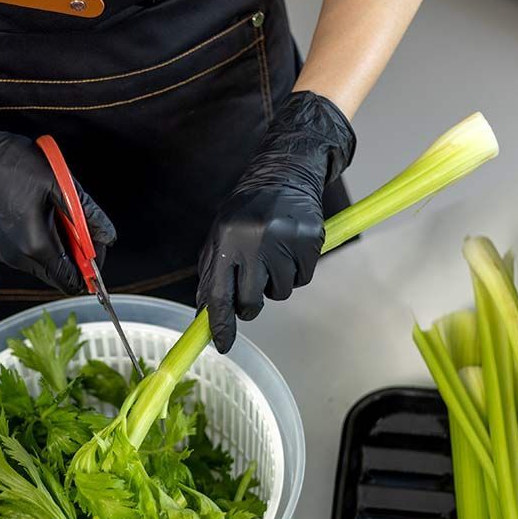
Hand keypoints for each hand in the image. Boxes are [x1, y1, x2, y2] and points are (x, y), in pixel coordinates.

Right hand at [0, 79, 114, 292]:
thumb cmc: (11, 164)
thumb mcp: (58, 182)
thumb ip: (86, 213)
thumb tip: (108, 235)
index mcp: (36, 245)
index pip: (72, 280)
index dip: (92, 269)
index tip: (98, 245)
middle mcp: (21, 257)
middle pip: (60, 276)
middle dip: (78, 258)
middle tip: (82, 227)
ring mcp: (9, 254)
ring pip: (47, 267)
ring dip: (62, 249)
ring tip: (60, 215)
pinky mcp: (3, 247)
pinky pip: (33, 257)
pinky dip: (47, 244)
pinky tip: (44, 216)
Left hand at [196, 90, 355, 352]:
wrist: (285, 174)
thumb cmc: (247, 211)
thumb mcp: (220, 235)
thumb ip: (212, 274)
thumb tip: (206, 316)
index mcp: (227, 239)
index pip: (220, 293)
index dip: (221, 324)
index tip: (222, 344)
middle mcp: (255, 240)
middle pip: (251, 301)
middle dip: (250, 304)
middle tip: (253, 285)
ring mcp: (286, 239)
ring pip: (280, 293)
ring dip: (275, 284)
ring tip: (273, 256)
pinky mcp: (311, 240)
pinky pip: (303, 279)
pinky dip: (296, 272)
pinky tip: (290, 250)